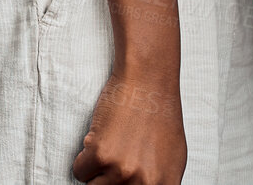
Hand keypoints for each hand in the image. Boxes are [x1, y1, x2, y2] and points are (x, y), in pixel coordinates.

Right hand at [72, 68, 185, 184]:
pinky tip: (102, 135)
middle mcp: (144, 184)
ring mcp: (122, 171)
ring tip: (113, 144)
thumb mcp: (172, 158)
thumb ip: (158, 184)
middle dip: (109, 181)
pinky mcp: (100, 154)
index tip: (117, 182)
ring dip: (96, 170)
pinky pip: (79, 170)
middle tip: (119, 158)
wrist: (147, 79)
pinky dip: (84, 155)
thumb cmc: (159, 114)